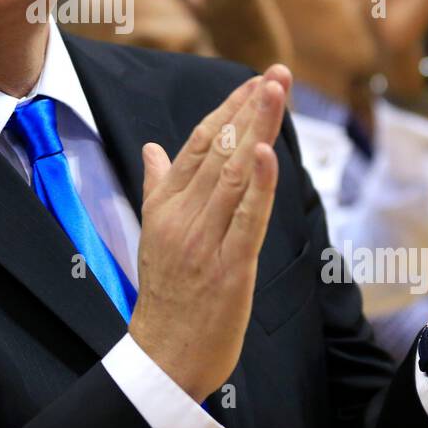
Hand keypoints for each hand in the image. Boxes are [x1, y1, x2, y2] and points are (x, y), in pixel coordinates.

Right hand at [130, 64, 291, 400]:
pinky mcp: (229, 267)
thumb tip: (152, 147)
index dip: (228, 109)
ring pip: (234, 174)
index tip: (254, 81)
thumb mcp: (152, 232)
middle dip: (249, 107)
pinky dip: (258, 185)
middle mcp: (183, 216)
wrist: (163, 354)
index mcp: (165, 204)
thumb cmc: (165, 293)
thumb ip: (157, 185)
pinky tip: (266, 153)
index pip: (199, 143)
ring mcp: (205, 240)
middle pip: (219, 150)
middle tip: (275, 74)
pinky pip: (246, 219)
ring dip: (257, 129)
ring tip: (275, 93)